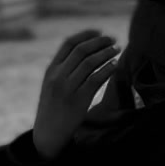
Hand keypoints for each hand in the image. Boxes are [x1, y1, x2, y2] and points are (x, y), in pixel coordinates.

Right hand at [33, 30, 118, 159]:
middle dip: (99, 42)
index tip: (100, 32)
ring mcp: (68, 88)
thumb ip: (62, 70)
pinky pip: (96, 79)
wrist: (47, 134)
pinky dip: (107, 69)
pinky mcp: (79, 100)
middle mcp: (58, 76)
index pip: (68, 44)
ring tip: (117, 49)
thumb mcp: (51, 86)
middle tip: (113, 39)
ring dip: (106, 53)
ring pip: (90, 62)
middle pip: (81, 50)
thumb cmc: (52, 108)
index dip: (86, 35)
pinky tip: (115, 64)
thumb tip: (85, 54)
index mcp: (51, 70)